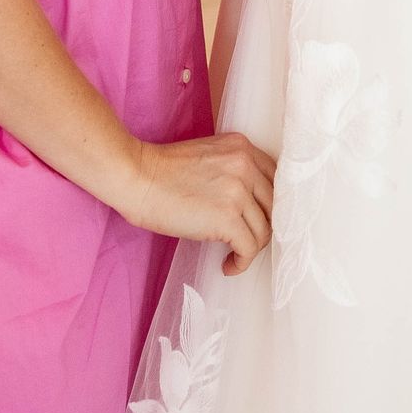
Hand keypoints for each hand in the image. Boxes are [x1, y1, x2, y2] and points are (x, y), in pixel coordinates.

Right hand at [117, 130, 277, 275]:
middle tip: (246, 240)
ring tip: (234, 255)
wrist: (137, 178)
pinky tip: (227, 265)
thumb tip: (250, 205)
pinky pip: (249, 248)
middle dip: (262, 227)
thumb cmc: (162, 171)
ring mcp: (238, 191)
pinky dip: (241, 262)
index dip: (268, 205)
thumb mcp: (208, 156)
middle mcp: (245, 165)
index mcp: (242, 147)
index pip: (275, 180)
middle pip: (274, 205)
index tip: (256, 220)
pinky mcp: (227, 218)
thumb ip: (233, 170)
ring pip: (264, 230)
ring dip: (251, 248)